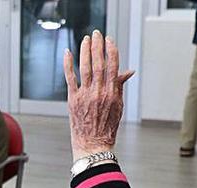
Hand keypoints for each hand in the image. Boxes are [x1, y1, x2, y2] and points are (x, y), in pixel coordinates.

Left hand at [63, 30, 134, 161]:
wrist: (93, 144)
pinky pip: (70, 78)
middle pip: (99, 63)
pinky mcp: (73, 99)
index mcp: (112, 93)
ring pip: (85, 68)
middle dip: (97, 46)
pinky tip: (68, 53)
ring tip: (85, 39)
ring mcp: (85, 95)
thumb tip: (128, 71)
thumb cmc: (107, 127)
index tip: (109, 40)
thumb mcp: (118, 106)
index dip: (111, 51)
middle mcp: (99, 92)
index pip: (113, 66)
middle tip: (96, 34)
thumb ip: (120, 86)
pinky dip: (68, 64)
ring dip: (85, 51)